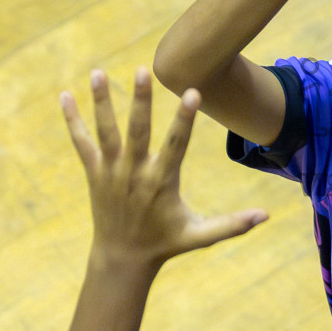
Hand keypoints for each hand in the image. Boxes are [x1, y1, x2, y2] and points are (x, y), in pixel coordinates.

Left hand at [61, 68, 266, 269]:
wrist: (121, 259)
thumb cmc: (166, 243)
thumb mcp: (199, 235)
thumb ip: (232, 225)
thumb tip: (266, 216)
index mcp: (161, 183)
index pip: (176, 145)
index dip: (185, 119)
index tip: (192, 92)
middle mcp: (134, 174)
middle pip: (137, 132)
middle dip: (141, 101)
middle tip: (142, 71)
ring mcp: (110, 173)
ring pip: (105, 132)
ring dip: (101, 102)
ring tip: (98, 72)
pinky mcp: (94, 174)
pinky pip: (81, 143)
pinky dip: (72, 121)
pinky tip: (65, 96)